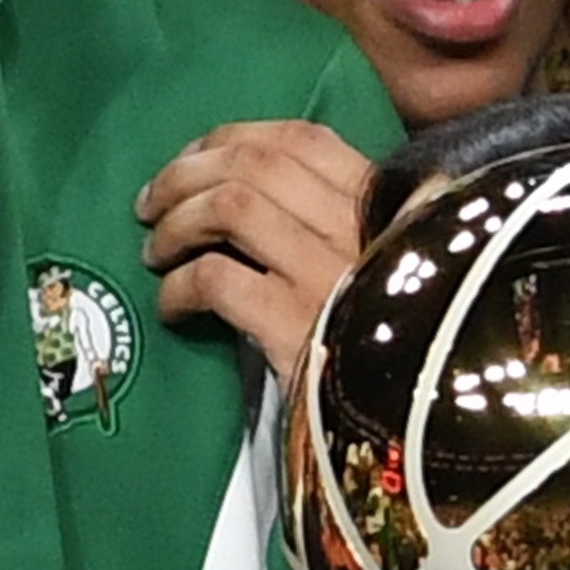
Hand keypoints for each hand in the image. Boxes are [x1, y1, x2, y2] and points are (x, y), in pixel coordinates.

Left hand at [134, 117, 375, 381]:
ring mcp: (331, 277)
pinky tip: (172, 309)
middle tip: (151, 207)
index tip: (194, 158)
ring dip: (176, 224)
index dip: (233, 139)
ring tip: (155, 253)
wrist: (418, 431)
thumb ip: (352, 229)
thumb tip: (255, 192)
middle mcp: (364, 230)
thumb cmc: (400, 352)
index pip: (303, 140)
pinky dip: (177, 286)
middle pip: (255, 165)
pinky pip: (215, 279)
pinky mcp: (296, 329)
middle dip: (184, 175)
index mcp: (391, 209)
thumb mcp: (393, 272)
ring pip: (229, 206)